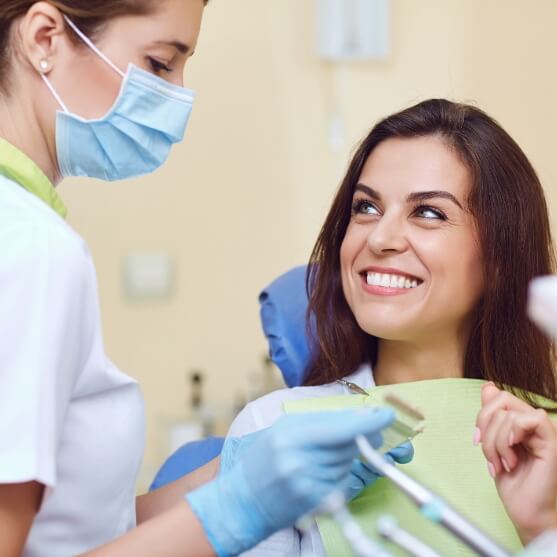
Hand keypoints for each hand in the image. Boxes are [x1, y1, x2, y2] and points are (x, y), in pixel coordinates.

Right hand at [221, 430, 413, 503]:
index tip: (387, 415)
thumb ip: (320, 421)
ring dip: (346, 457)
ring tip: (321, 458)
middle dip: (364, 437)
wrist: (242, 501)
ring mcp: (307, 484)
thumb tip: (359, 416)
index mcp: (291, 435)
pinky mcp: (314, 503)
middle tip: (371, 434)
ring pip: (347, 463)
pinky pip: (343, 483)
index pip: (340, 427)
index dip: (368, 422)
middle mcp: (299, 460)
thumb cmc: (264, 459)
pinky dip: (340, 476)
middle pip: (349, 445)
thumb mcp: (285, 429)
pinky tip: (320, 475)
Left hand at [475, 383, 556, 543]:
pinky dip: (509, 439)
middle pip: (500, 400)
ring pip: (507, 415)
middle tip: (490, 455)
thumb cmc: (513, 484)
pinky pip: (527, 421)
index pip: (497, 397)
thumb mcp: (493, 445)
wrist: (527, 514)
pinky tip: (512, 459)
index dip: (481, 417)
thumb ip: (492, 416)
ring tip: (502, 465)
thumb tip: (488, 387)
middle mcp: (535, 423)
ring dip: (495, 444)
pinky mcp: (552, 441)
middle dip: (485, 428)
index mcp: (521, 422)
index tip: (477, 441)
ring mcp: (545, 431)